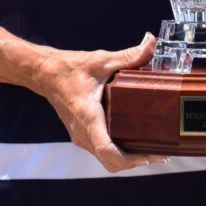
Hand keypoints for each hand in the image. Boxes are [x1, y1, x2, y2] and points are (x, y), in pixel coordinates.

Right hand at [34, 32, 169, 172]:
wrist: (45, 74)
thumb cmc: (69, 68)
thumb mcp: (101, 60)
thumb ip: (128, 55)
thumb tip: (150, 43)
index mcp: (87, 116)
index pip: (108, 151)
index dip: (132, 159)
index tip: (152, 154)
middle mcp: (83, 132)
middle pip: (111, 162)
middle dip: (137, 161)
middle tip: (160, 152)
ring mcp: (81, 136)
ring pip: (106, 159)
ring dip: (128, 159)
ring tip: (152, 148)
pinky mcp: (81, 135)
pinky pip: (101, 151)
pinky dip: (119, 152)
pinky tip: (133, 141)